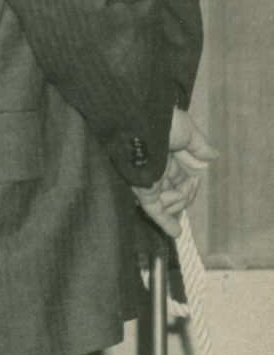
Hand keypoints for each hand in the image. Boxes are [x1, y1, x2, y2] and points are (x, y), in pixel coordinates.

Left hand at [134, 104, 215, 236]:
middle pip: (174, 194)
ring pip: (168, 204)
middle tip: (189, 188)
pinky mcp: (142, 189)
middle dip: (184, 197)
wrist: (141, 121)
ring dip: (178, 204)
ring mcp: (148, 181)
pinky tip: (176, 232)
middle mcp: (155, 172)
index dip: (190, 186)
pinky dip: (166, 221)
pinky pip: (155, 210)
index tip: (196, 178)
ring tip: (181, 194)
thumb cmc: (163, 122)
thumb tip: (213, 157)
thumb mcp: (187, 132)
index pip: (181, 180)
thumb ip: (199, 147)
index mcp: (166, 157)